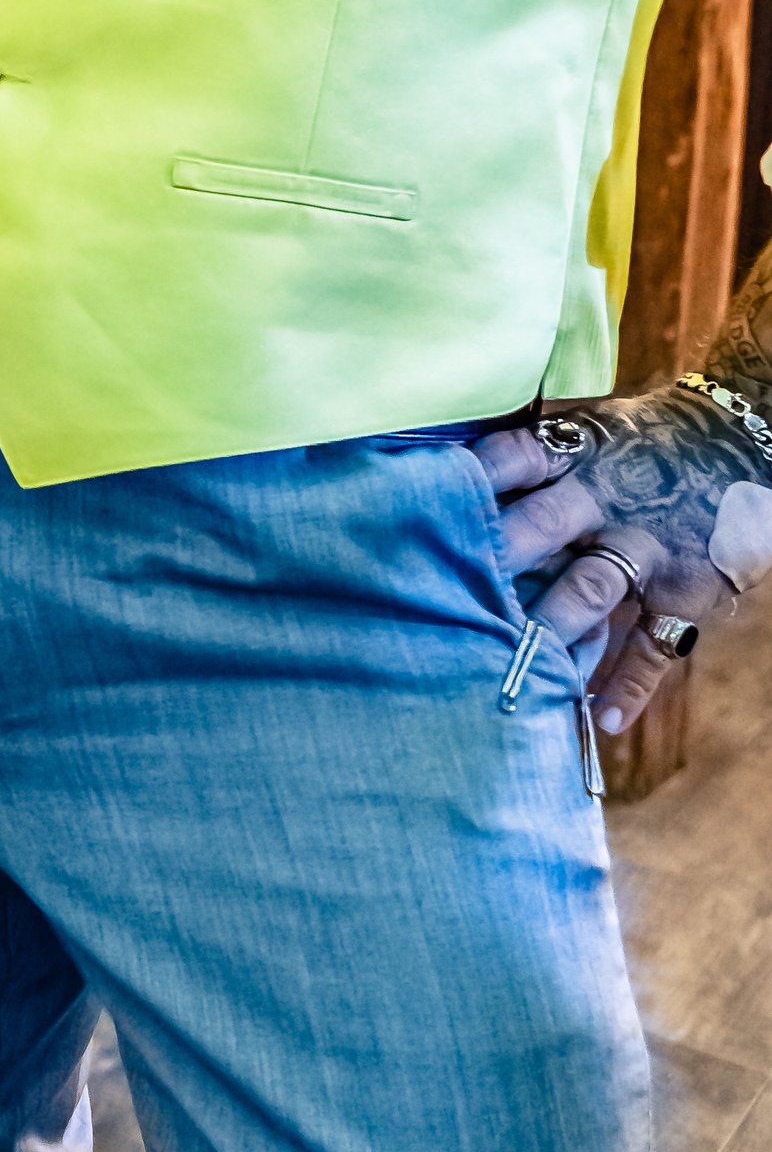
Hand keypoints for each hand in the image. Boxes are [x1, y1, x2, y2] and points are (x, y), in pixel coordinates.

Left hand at [472, 381, 762, 737]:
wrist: (747, 434)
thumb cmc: (644, 439)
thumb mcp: (590, 430)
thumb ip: (532, 458)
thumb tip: (445, 471)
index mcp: (573, 455)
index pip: (507, 461)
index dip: (464, 486)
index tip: (413, 515)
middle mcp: (602, 499)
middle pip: (537, 527)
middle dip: (491, 561)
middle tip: (437, 598)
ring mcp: (645, 545)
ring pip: (587, 588)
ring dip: (546, 627)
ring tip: (505, 666)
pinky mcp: (686, 587)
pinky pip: (656, 643)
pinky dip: (630, 685)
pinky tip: (601, 720)